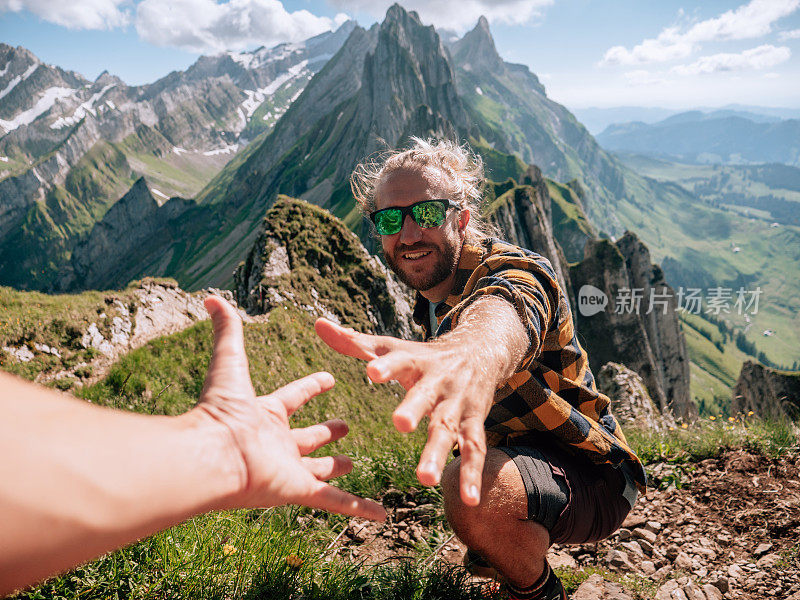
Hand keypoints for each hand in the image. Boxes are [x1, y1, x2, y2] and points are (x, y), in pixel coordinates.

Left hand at [191, 296, 384, 520]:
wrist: (210, 456)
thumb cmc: (219, 410)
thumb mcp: (229, 361)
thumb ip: (227, 330)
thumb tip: (211, 296)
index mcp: (265, 414)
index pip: (293, 397)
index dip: (311, 386)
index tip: (328, 378)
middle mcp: (277, 443)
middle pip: (307, 437)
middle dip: (325, 432)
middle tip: (344, 427)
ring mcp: (289, 469)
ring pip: (320, 471)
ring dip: (336, 469)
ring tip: (353, 464)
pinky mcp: (298, 490)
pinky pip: (335, 502)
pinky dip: (359, 508)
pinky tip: (381, 514)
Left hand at [315, 318, 494, 506]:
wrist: (481, 351)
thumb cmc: (424, 355)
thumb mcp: (393, 347)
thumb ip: (355, 342)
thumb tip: (319, 323)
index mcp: (415, 361)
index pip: (400, 360)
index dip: (387, 366)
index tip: (371, 372)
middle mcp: (438, 382)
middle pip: (425, 396)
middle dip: (414, 409)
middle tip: (399, 424)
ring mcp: (458, 404)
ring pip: (449, 429)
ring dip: (438, 454)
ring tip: (424, 479)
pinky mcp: (474, 423)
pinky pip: (474, 449)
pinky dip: (472, 474)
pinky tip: (470, 499)